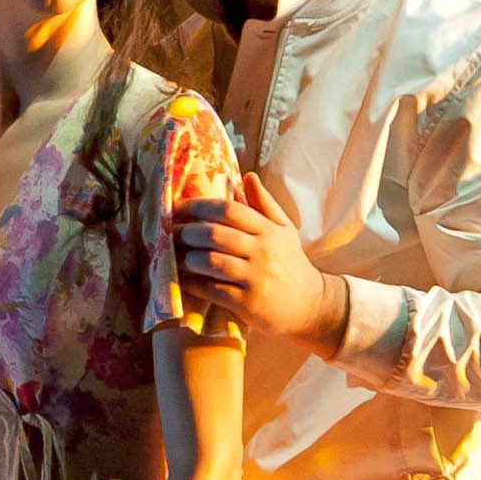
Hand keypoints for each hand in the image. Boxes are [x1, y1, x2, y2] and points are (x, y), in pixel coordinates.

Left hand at [171, 170, 342, 346]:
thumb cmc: (290, 263)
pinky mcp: (248, 304)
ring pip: (211, 262)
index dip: (199, 206)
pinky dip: (193, 284)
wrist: (311, 304)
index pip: (229, 210)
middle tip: (170, 233)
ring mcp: (256, 278)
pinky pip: (213, 290)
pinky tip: (182, 280)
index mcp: (268, 230)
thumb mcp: (284, 230)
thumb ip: (265, 203)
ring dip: (187, 258)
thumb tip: (248, 175)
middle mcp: (263, 252)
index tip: (178, 207)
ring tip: (175, 256)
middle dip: (187, 232)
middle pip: (215, 235)